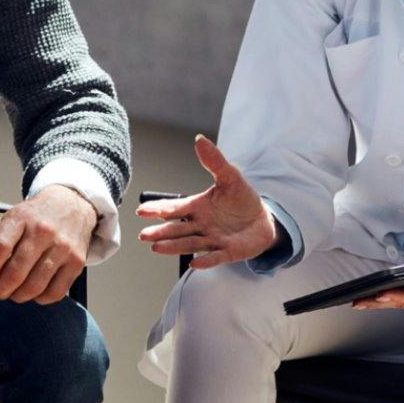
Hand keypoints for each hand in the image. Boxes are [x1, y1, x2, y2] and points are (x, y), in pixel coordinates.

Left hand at [0, 186, 95, 304]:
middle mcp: (44, 231)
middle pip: (15, 272)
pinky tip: (33, 292)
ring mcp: (63, 247)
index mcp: (21, 217)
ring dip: (18, 296)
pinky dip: (39, 299)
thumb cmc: (33, 219)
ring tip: (13, 292)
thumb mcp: (8, 220)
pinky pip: (54, 293)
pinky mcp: (77, 263)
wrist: (72, 206)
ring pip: (34, 286)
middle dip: (0, 289)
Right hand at [135, 135, 277, 269]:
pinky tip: (194, 263)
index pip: (175, 209)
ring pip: (191, 244)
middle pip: (177, 230)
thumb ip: (214, 161)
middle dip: (161, 232)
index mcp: (197, 207)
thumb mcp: (230, 177)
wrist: (262, 220)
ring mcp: (213, 240)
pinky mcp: (228, 252)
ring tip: (157, 248)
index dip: (158, 209)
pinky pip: (215, 257)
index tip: (141, 211)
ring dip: (174, 246)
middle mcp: (201, 225)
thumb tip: (199, 139)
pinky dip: (205, 260)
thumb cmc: (241, 199)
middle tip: (144, 235)